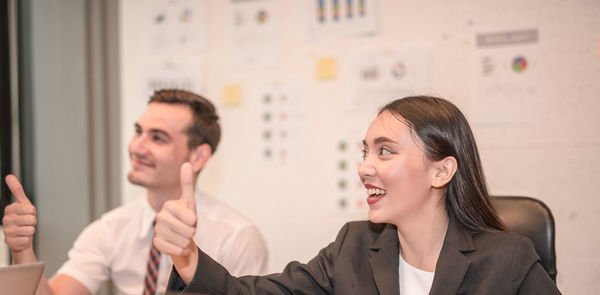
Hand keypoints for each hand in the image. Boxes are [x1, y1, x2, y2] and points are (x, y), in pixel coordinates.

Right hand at [2, 175, 37, 261]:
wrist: (21, 237)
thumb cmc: (23, 219)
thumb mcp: (23, 203)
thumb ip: (17, 190)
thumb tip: (9, 176)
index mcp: (10, 209)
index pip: (31, 209)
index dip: (33, 212)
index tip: (27, 214)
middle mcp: (6, 220)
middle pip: (31, 219)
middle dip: (32, 222)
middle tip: (27, 223)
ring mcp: (7, 231)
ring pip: (30, 229)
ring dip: (30, 230)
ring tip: (25, 229)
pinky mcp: (9, 242)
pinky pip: (26, 239)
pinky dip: (27, 239)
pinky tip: (21, 237)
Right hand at [153, 163, 197, 281]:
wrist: (182, 237)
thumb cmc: (188, 218)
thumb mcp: (190, 202)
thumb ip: (187, 184)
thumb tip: (186, 164)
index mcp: (169, 205)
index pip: (190, 218)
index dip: (194, 221)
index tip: (191, 220)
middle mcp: (160, 217)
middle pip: (187, 230)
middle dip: (192, 232)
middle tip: (188, 230)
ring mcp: (157, 230)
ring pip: (182, 241)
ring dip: (187, 241)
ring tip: (183, 237)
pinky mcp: (157, 243)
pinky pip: (175, 250)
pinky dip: (181, 250)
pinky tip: (178, 245)